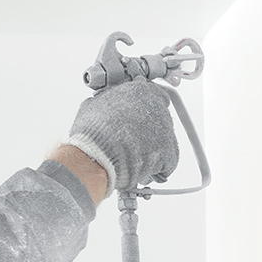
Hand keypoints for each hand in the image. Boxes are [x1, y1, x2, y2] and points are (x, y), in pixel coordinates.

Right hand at [64, 79, 180, 191]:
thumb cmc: (92, 133)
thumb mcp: (92, 107)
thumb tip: (101, 105)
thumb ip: (105, 102)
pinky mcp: (170, 153)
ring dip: (152, 152)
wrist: (97, 156)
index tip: (141, 121)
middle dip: (148, 134)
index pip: (155, 97)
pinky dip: (156, 169)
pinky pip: (167, 163)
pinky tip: (140, 169)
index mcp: (141, 91)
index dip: (146, 112)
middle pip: (160, 122)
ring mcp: (166, 131)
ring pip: (164, 143)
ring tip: (132, 159)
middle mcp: (158, 107)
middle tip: (132, 144)